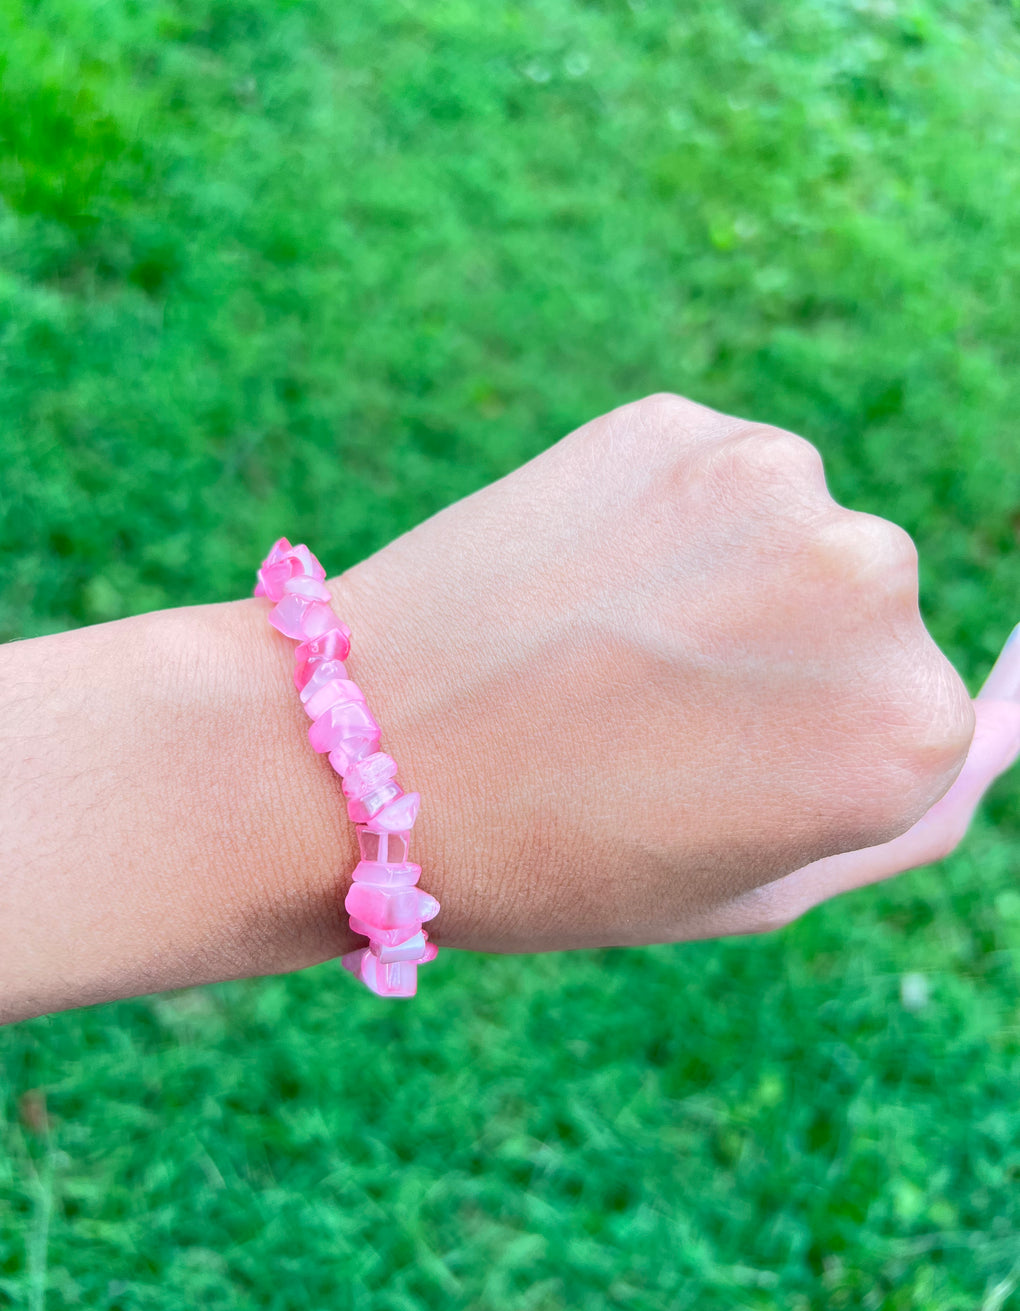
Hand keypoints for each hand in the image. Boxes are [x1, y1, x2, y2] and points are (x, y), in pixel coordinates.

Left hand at [329, 394, 978, 953]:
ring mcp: (772, 486)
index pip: (913, 715)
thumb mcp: (765, 886)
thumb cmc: (564, 858)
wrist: (354, 761)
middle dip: (782, 646)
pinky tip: (576, 575)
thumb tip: (1000, 706)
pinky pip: (711, 475)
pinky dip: (664, 517)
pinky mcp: (674, 424)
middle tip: (647, 703)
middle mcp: (868, 584)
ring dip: (725, 571)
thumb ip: (910, 807)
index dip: (802, 742)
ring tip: (602, 639)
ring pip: (789, 527)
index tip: (714, 759)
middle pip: (866, 604)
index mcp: (906, 729)